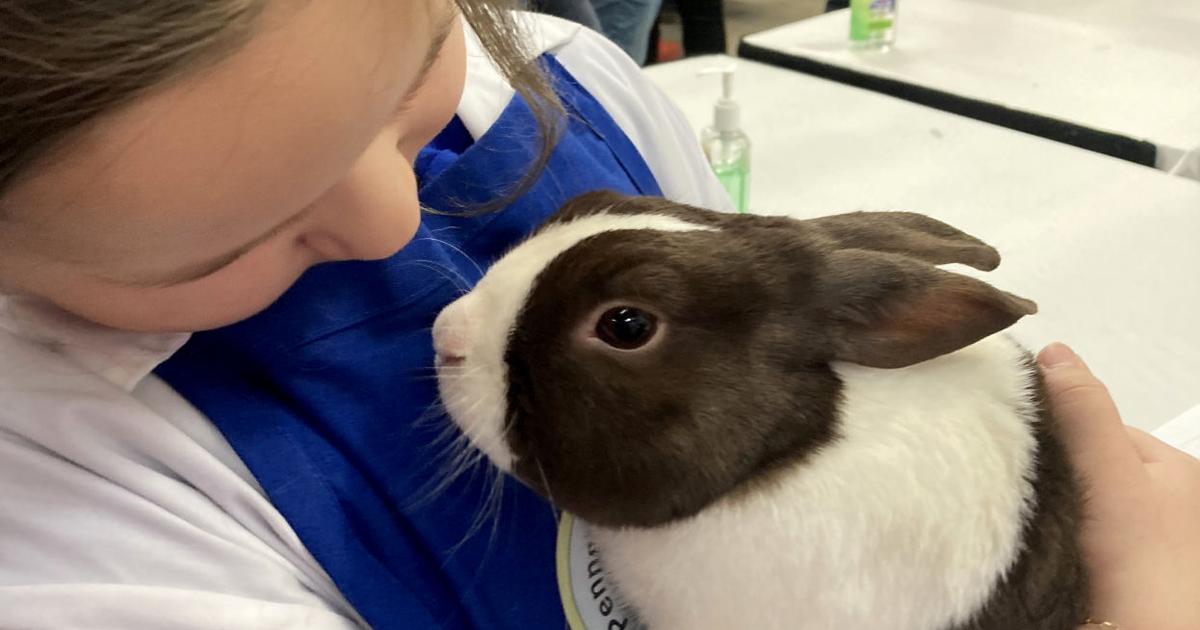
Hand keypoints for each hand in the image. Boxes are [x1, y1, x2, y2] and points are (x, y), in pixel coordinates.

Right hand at [1038, 343, 1199, 629]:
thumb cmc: (1145, 571)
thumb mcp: (1115, 479)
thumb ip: (1087, 416)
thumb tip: (1055, 352)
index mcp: (1177, 471)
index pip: (1101, 427)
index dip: (1056, 431)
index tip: (1021, 446)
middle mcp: (1166, 506)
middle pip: (1087, 467)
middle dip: (1051, 474)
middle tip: (1024, 493)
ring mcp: (1141, 546)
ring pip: (1075, 505)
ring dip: (1048, 512)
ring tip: (1029, 525)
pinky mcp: (1114, 576)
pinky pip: (1070, 542)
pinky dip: (1050, 543)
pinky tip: (1040, 552)